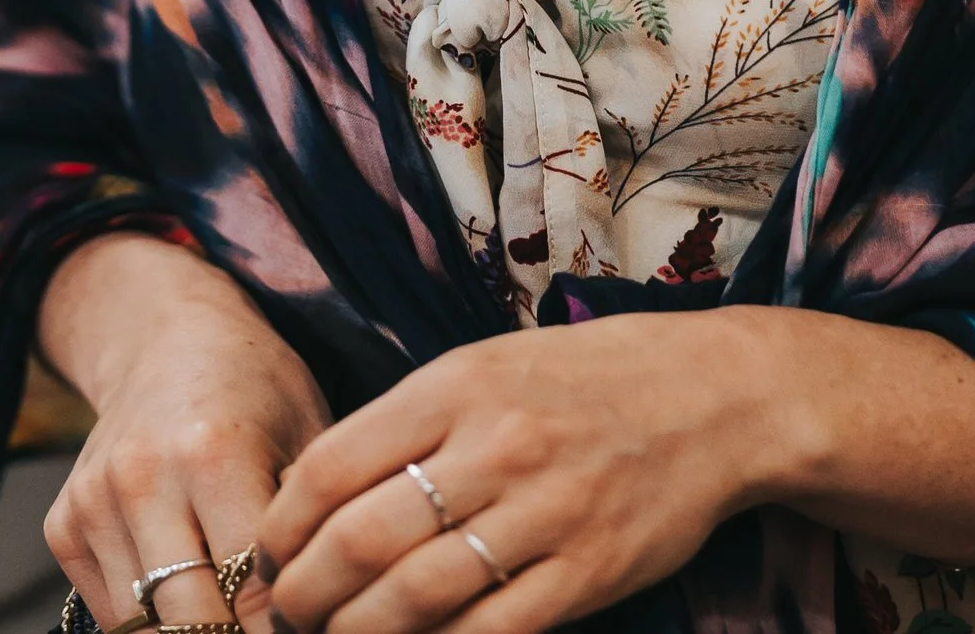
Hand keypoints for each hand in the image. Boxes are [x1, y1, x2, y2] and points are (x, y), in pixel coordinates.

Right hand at [37, 237, 333, 630]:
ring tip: (230, 610)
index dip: (285, 627)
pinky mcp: (64, 525)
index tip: (306, 625)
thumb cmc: (256, 392)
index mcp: (214, 452)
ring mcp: (95, 503)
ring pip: (145, 630)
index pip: (253, 593)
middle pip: (194, 622)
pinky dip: (150, 620)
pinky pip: (111, 614)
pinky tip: (185, 587)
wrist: (164, 339)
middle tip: (269, 627)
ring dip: (190, 631)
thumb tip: (318, 609)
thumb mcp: (308, 436)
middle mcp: (142, 478)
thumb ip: (312, 523)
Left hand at [258, 311, 974, 633]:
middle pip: (364, 537)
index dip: (284, 523)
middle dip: (307, 593)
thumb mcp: (485, 366)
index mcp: (456, 385)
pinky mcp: (589, 572)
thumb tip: (313, 489)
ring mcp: (545, 512)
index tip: (265, 555)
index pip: (335, 463)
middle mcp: (495, 444)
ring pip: (420, 594)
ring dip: (360, 632)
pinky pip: (495, 630)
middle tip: (284, 617)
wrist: (709, 396)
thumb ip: (406, 422)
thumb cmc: (580, 380)